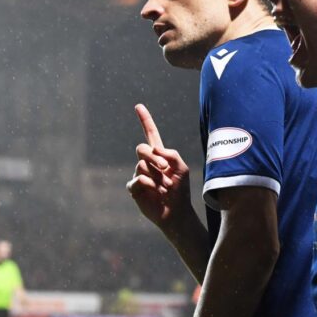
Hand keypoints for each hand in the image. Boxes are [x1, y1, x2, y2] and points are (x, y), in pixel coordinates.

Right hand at [127, 104, 193, 233]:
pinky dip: (149, 185)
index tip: (138, 106)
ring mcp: (139, 175)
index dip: (145, 120)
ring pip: (141, 166)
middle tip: (164, 168)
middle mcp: (147, 163)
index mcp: (159, 155)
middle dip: (152, 157)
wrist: (176, 211)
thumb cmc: (180, 190)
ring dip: (155, 176)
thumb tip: (154, 150)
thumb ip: (171, 154)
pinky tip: (155, 192)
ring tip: (163, 187)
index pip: (151, 134)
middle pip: (141, 149)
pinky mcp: (134, 188)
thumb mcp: (181, 168)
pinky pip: (137, 180)